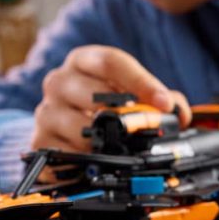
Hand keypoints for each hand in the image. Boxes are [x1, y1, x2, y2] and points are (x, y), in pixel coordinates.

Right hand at [31, 45, 189, 152]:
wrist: (61, 127)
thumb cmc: (100, 105)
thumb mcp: (128, 92)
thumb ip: (158, 98)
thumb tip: (179, 114)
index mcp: (82, 60)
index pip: (111, 62)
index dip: (141, 82)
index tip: (163, 103)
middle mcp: (59, 81)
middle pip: (94, 94)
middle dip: (126, 115)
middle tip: (145, 130)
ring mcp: (46, 111)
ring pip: (81, 127)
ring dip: (106, 141)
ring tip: (120, 146)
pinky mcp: (39, 140)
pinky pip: (66, 152)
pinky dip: (87, 158)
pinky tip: (97, 159)